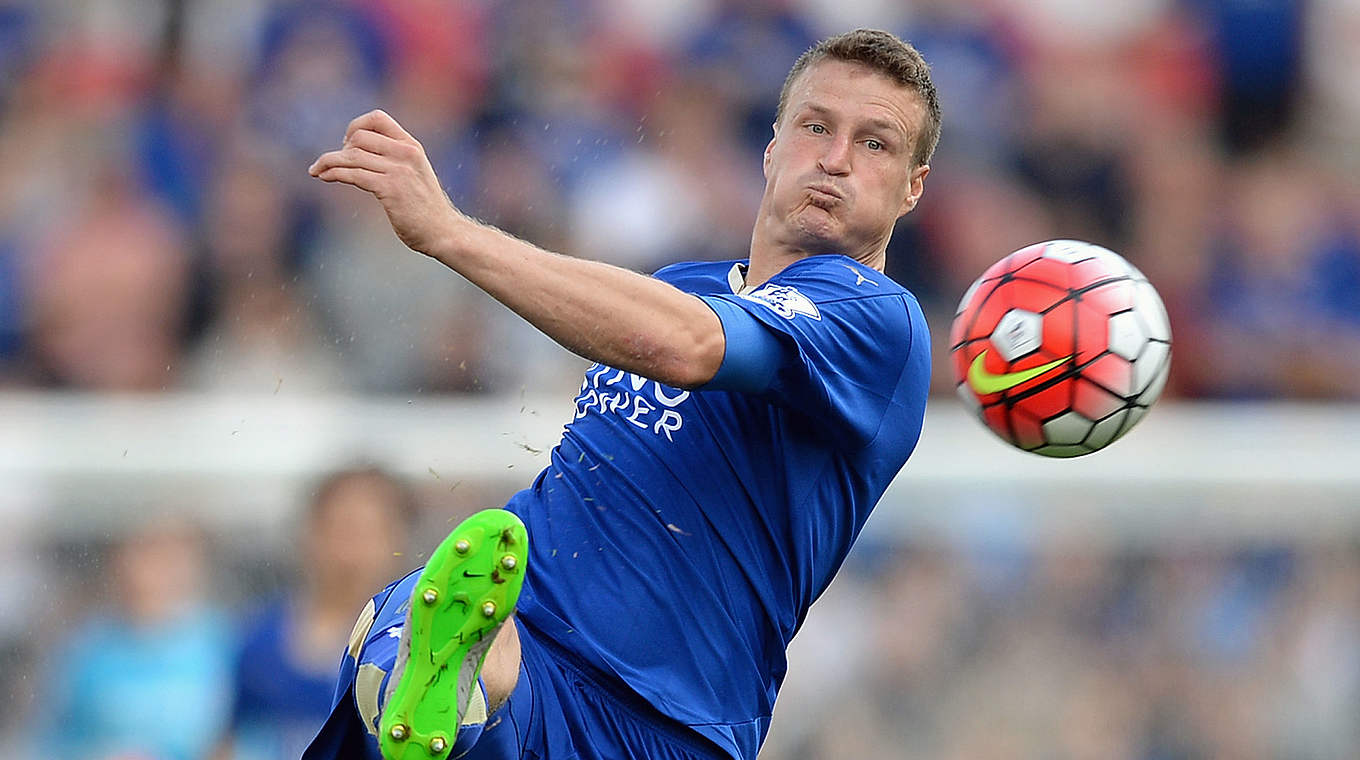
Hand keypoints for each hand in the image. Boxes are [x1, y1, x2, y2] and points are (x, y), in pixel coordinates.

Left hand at [309, 110, 460, 255]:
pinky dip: (333, 173)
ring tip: (316, 170)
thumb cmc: (426, 208)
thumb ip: (395, 160)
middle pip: (359, 136)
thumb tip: (359, 155)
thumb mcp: (414, 174)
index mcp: (411, 146)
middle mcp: (406, 153)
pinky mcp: (390, 188)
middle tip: (335, 166)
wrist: (443, 232)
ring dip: (327, 161)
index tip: (347, 144)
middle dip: (340, 149)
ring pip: (351, 155)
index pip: (377, 118)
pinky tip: (323, 177)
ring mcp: (398, 170)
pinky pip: (353, 174)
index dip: (355, 126)